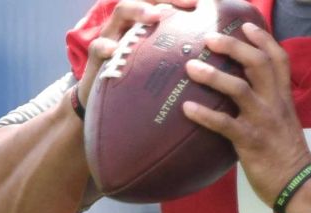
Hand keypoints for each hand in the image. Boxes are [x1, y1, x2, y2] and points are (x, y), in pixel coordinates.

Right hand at [77, 0, 198, 104]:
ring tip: (154, 15)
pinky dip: (106, 46)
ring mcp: (111, 38)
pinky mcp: (97, 59)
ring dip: (137, 10)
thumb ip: (180, 55)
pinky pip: (98, 47)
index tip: (198, 2)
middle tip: (186, 3)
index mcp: (145, 24)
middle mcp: (129, 25)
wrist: (108, 104)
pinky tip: (114, 49)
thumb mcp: (162, 66)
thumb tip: (213, 51)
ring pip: (120, 13)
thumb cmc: (142, 82)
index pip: (160, 1)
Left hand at [182, 23, 310, 205]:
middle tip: (209, 38)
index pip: (279, 60)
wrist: (298, 183)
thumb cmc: (287, 154)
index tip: (246, 25)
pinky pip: (224, 124)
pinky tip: (186, 109)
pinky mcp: (250, 141)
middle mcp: (274, 104)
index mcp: (283, 98)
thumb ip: (270, 103)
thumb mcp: (285, 121)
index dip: (263, 39)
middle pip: (258, 63)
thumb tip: (245, 91)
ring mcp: (262, 121)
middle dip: (233, 46)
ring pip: (238, 88)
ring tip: (191, 67)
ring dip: (212, 75)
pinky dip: (204, 115)